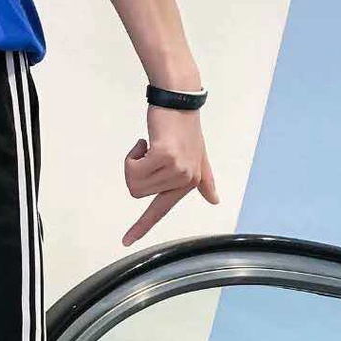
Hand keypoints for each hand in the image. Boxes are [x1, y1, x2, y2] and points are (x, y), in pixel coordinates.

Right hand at [122, 106, 218, 247]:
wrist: (179, 99)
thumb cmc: (184, 126)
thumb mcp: (198, 155)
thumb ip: (205, 179)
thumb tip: (215, 200)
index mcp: (190, 183)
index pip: (160, 211)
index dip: (141, 227)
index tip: (126, 241)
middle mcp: (185, 180)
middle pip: (137, 193)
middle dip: (135, 172)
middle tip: (149, 152)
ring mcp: (175, 169)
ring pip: (133, 182)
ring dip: (133, 162)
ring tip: (149, 145)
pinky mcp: (164, 157)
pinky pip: (132, 169)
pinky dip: (132, 155)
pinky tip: (146, 141)